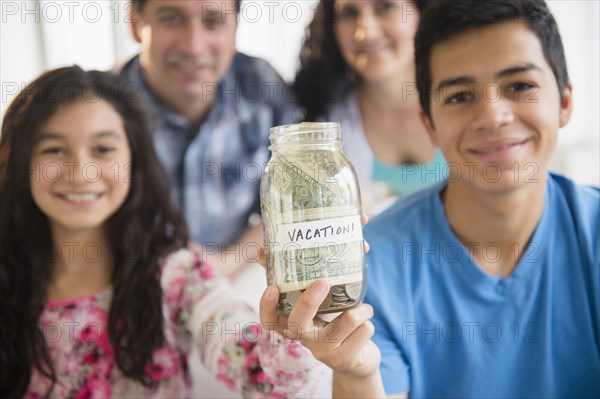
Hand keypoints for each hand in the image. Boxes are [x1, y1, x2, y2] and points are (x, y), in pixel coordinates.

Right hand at [259, 280, 380, 379]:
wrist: (356, 361)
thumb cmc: (336, 323)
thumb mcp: (325, 304)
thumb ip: (328, 277)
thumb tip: (360, 243)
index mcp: (294, 323)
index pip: (270, 319)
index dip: (267, 306)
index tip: (272, 288)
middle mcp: (304, 339)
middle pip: (298, 322)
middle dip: (310, 301)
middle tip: (323, 282)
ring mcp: (323, 351)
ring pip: (348, 319)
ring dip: (362, 308)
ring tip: (362, 309)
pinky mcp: (344, 358)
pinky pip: (365, 328)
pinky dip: (369, 320)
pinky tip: (364, 325)